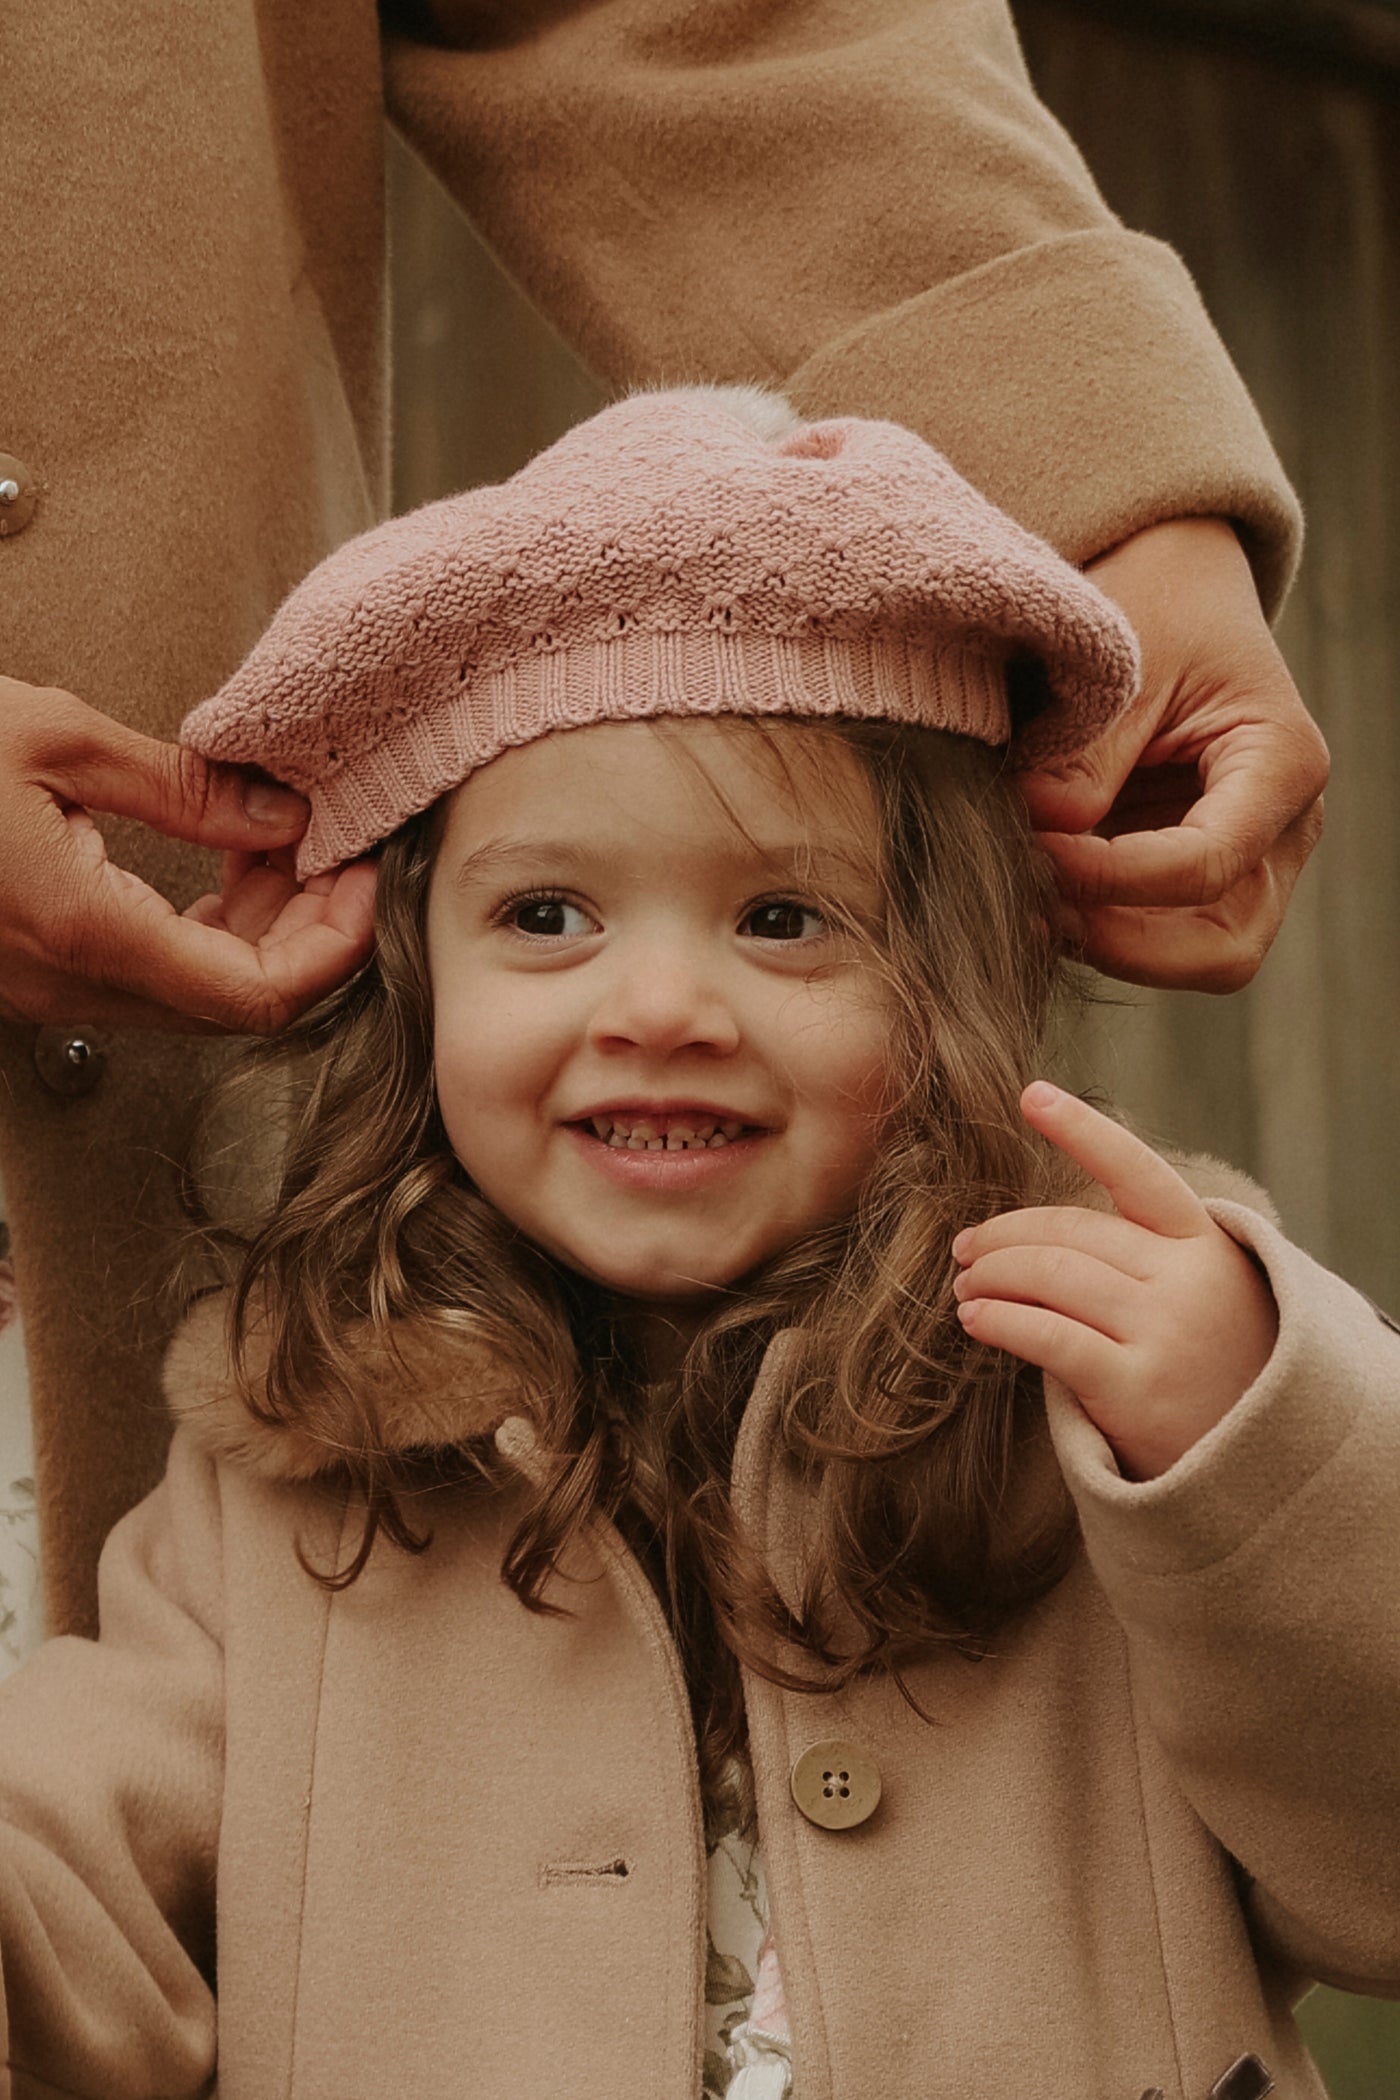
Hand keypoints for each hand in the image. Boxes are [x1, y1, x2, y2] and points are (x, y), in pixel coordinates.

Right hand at [0, 676, 376, 1033]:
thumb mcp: (56, 738)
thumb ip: (182, 787)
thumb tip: (280, 817)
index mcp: (84, 930)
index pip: (256, 993)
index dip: (334, 946)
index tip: (362, 879)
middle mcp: (71, 982)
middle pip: (241, 1001)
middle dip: (311, 930)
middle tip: (338, 852)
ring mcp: (54, 988)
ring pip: (203, 992)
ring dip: (266, 929)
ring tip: (288, 844)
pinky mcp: (44, 972)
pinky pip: (158, 975)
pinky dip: (213, 930)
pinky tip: (233, 868)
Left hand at [951, 1081, 1278, 1480]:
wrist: (1255, 1468)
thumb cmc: (1210, 1371)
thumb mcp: (1203, 1296)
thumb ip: (1142, 1257)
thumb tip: (1031, 1235)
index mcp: (1206, 1244)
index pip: (1137, 1171)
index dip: (1082, 1130)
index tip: (1033, 1094)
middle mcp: (1189, 1279)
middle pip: (1071, 1231)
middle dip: (1005, 1235)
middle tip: (965, 1249)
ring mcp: (1165, 1332)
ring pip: (1050, 1277)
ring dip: (991, 1276)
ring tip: (964, 1288)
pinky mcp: (1135, 1387)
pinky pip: (1046, 1336)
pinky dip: (998, 1321)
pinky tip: (974, 1320)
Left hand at [1017, 517, 1327, 992]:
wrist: (1174, 586)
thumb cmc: (1158, 606)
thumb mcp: (1119, 657)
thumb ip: (1084, 753)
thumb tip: (1043, 833)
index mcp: (1282, 764)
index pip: (1203, 865)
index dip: (1106, 879)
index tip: (1030, 849)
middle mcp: (1284, 829)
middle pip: (1224, 948)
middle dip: (1120, 944)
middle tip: (1034, 905)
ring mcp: (1251, 862)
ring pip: (1194, 957)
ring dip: (1105, 944)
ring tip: (1028, 897)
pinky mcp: (1205, 875)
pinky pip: (1160, 934)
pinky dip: (1098, 926)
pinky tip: (1039, 890)